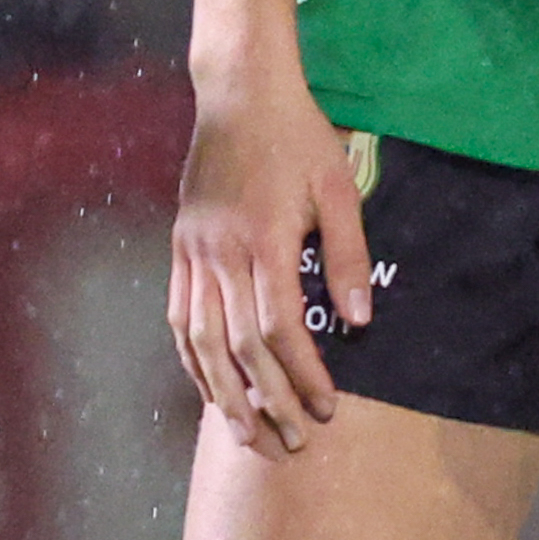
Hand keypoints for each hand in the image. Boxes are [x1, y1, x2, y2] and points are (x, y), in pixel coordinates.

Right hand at [171, 58, 367, 453]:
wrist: (238, 95)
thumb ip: (349, 256)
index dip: (301, 375)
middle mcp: (220, 252)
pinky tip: (208, 387)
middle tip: (290, 444)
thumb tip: (358, 321)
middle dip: (265, 401)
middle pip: (237, 347)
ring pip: (201, 340)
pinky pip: (179, 316)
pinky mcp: (181, 247)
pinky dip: (192, 358)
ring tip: (245, 434)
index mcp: (262, 240)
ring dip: (223, 393)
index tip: (325, 409)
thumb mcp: (339, 189)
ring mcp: (193, 252)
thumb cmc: (298, 139)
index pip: (278, 328)